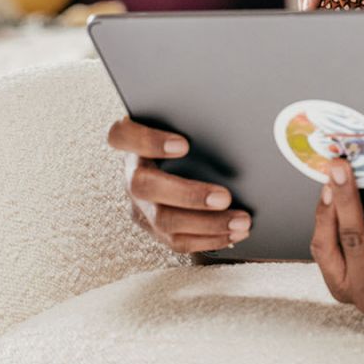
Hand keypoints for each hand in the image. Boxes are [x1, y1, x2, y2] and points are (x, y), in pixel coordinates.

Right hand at [107, 117, 248, 252]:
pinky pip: (177, 240)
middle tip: (225, 197)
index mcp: (133, 143)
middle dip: (188, 195)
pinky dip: (210, 239)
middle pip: (144, 186)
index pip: (122, 136)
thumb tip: (236, 123)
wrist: (177, 165)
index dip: (148, 141)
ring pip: (163, 220)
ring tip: (241, 222)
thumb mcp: (185, 127)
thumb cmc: (187, 138)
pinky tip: (235, 233)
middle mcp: (131, 174)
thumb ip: (197, 124)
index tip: (183, 145)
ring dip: (207, 224)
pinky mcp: (154, 228)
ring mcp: (139, 205)